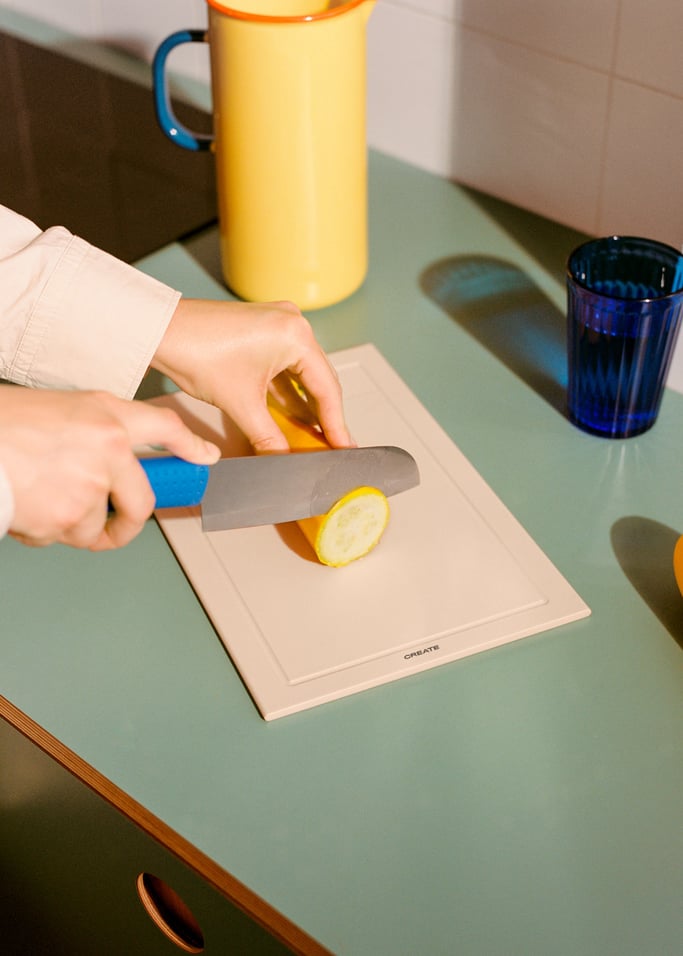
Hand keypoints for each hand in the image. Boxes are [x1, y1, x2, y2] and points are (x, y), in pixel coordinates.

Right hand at [0, 387, 218, 549]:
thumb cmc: (6, 424)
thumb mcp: (67, 409)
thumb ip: (104, 430)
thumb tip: (123, 461)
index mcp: (107, 419)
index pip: (165, 428)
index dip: (190, 445)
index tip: (205, 459)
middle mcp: (108, 451)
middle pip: (140, 505)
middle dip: (127, 523)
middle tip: (117, 524)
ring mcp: (89, 489)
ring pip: (94, 526)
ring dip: (70, 523)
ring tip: (40, 497)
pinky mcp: (66, 520)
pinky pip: (65, 538)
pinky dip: (45, 532)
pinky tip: (27, 507)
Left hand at [151, 299, 353, 451]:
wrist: (157, 330)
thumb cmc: (194, 350)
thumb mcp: (240, 404)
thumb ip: (269, 437)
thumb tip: (284, 461)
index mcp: (296, 335)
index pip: (327, 388)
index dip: (336, 424)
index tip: (344, 447)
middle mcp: (292, 323)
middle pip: (318, 379)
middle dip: (323, 416)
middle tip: (333, 446)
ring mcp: (276, 324)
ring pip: (300, 373)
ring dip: (305, 405)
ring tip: (315, 436)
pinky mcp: (260, 330)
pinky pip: (283, 366)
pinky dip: (287, 392)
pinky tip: (291, 416)